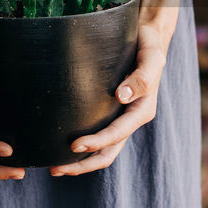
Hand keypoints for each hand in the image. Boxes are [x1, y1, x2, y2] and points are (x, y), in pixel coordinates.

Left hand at [50, 20, 169, 176]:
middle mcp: (131, 119)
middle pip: (108, 152)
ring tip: (54, 167)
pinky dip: (84, 146)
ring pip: (102, 150)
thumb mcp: (152, 58)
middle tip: (55, 169)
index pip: (117, 134)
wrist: (149, 38)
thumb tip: (122, 96)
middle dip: (83, 164)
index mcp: (142, 110)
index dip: (96, 142)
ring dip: (80, 162)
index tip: (73, 146)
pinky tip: (62, 147)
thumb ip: (142, 77)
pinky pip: (98, 135)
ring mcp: (121, 118)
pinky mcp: (112, 112)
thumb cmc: (150, 45)